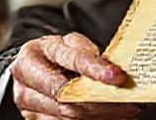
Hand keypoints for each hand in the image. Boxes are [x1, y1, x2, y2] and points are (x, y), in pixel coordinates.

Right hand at [11, 32, 140, 118]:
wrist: (29, 70)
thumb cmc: (53, 55)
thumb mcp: (66, 44)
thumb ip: (85, 51)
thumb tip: (111, 66)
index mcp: (34, 54)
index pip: (69, 61)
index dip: (95, 69)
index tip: (119, 77)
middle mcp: (26, 80)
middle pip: (67, 95)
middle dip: (100, 100)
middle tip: (129, 102)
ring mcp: (27, 103)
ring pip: (66, 114)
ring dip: (99, 115)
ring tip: (125, 112)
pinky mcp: (33, 119)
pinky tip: (108, 117)